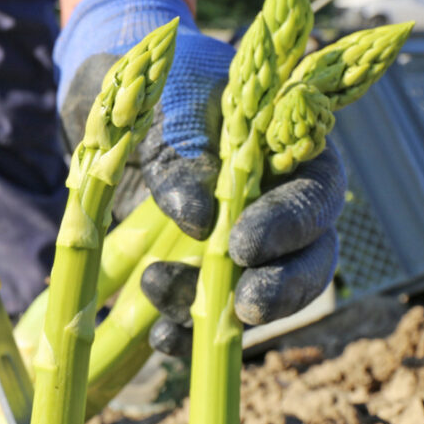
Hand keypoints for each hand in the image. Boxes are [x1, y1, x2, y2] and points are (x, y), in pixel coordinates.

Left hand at [55, 0, 345, 350]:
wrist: (110, 96)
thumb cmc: (148, 83)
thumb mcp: (159, 105)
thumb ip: (181, 153)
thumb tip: (199, 220)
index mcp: (288, 149)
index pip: (313, 195)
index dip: (288, 225)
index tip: (240, 243)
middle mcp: (278, 202)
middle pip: (310, 258)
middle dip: (281, 288)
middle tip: (244, 307)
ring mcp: (243, 242)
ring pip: (261, 293)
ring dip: (219, 309)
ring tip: (157, 289)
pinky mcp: (203, 272)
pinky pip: (212, 315)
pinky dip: (190, 334)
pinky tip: (161, 340)